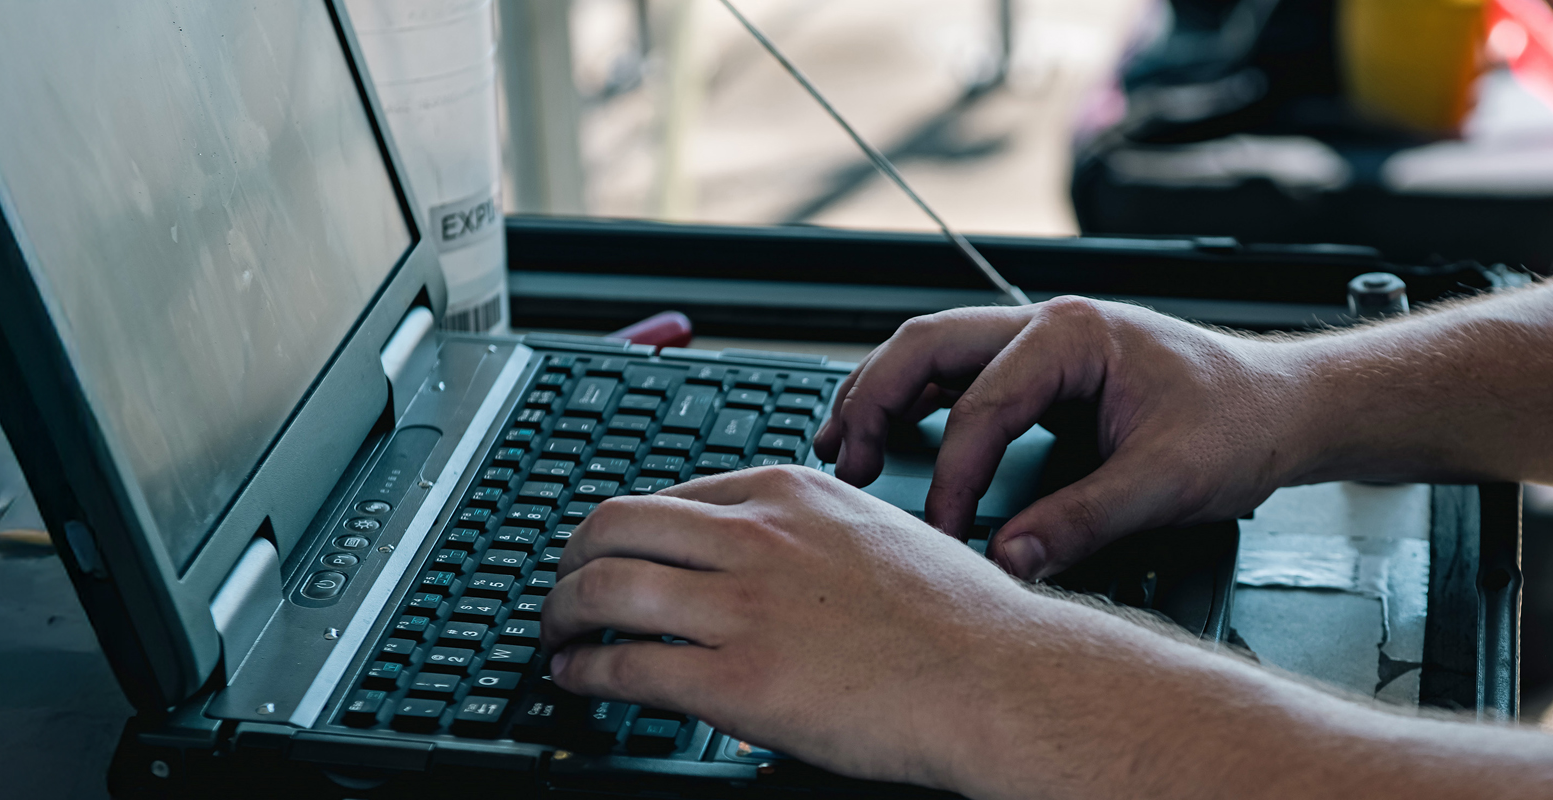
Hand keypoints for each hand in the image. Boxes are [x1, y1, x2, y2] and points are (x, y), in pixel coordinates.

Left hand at [540, 466, 1135, 789]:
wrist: (1000, 678)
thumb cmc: (962, 620)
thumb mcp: (878, 533)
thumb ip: (810, 533)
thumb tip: (765, 557)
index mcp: (789, 493)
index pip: (670, 495)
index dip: (623, 531)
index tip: (611, 554)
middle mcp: (755, 536)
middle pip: (615, 527)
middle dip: (570, 562)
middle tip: (560, 590)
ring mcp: (742, 606)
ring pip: (604, 590)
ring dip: (559, 615)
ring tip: (552, 636)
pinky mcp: (737, 679)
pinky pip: (627, 665)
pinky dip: (584, 671)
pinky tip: (577, 677)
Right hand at [815, 297, 1324, 577]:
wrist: (1285, 405)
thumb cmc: (1240, 422)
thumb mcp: (1167, 482)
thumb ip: (1084, 521)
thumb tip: (1010, 561)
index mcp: (1076, 334)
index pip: (983, 402)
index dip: (954, 472)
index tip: (944, 531)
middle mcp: (1048, 327)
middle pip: (927, 346)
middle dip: (876, 401)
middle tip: (846, 464)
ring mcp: (1042, 345)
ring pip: (934, 353)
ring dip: (883, 395)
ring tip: (844, 447)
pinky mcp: (1044, 373)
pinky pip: (960, 377)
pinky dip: (917, 405)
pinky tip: (896, 441)